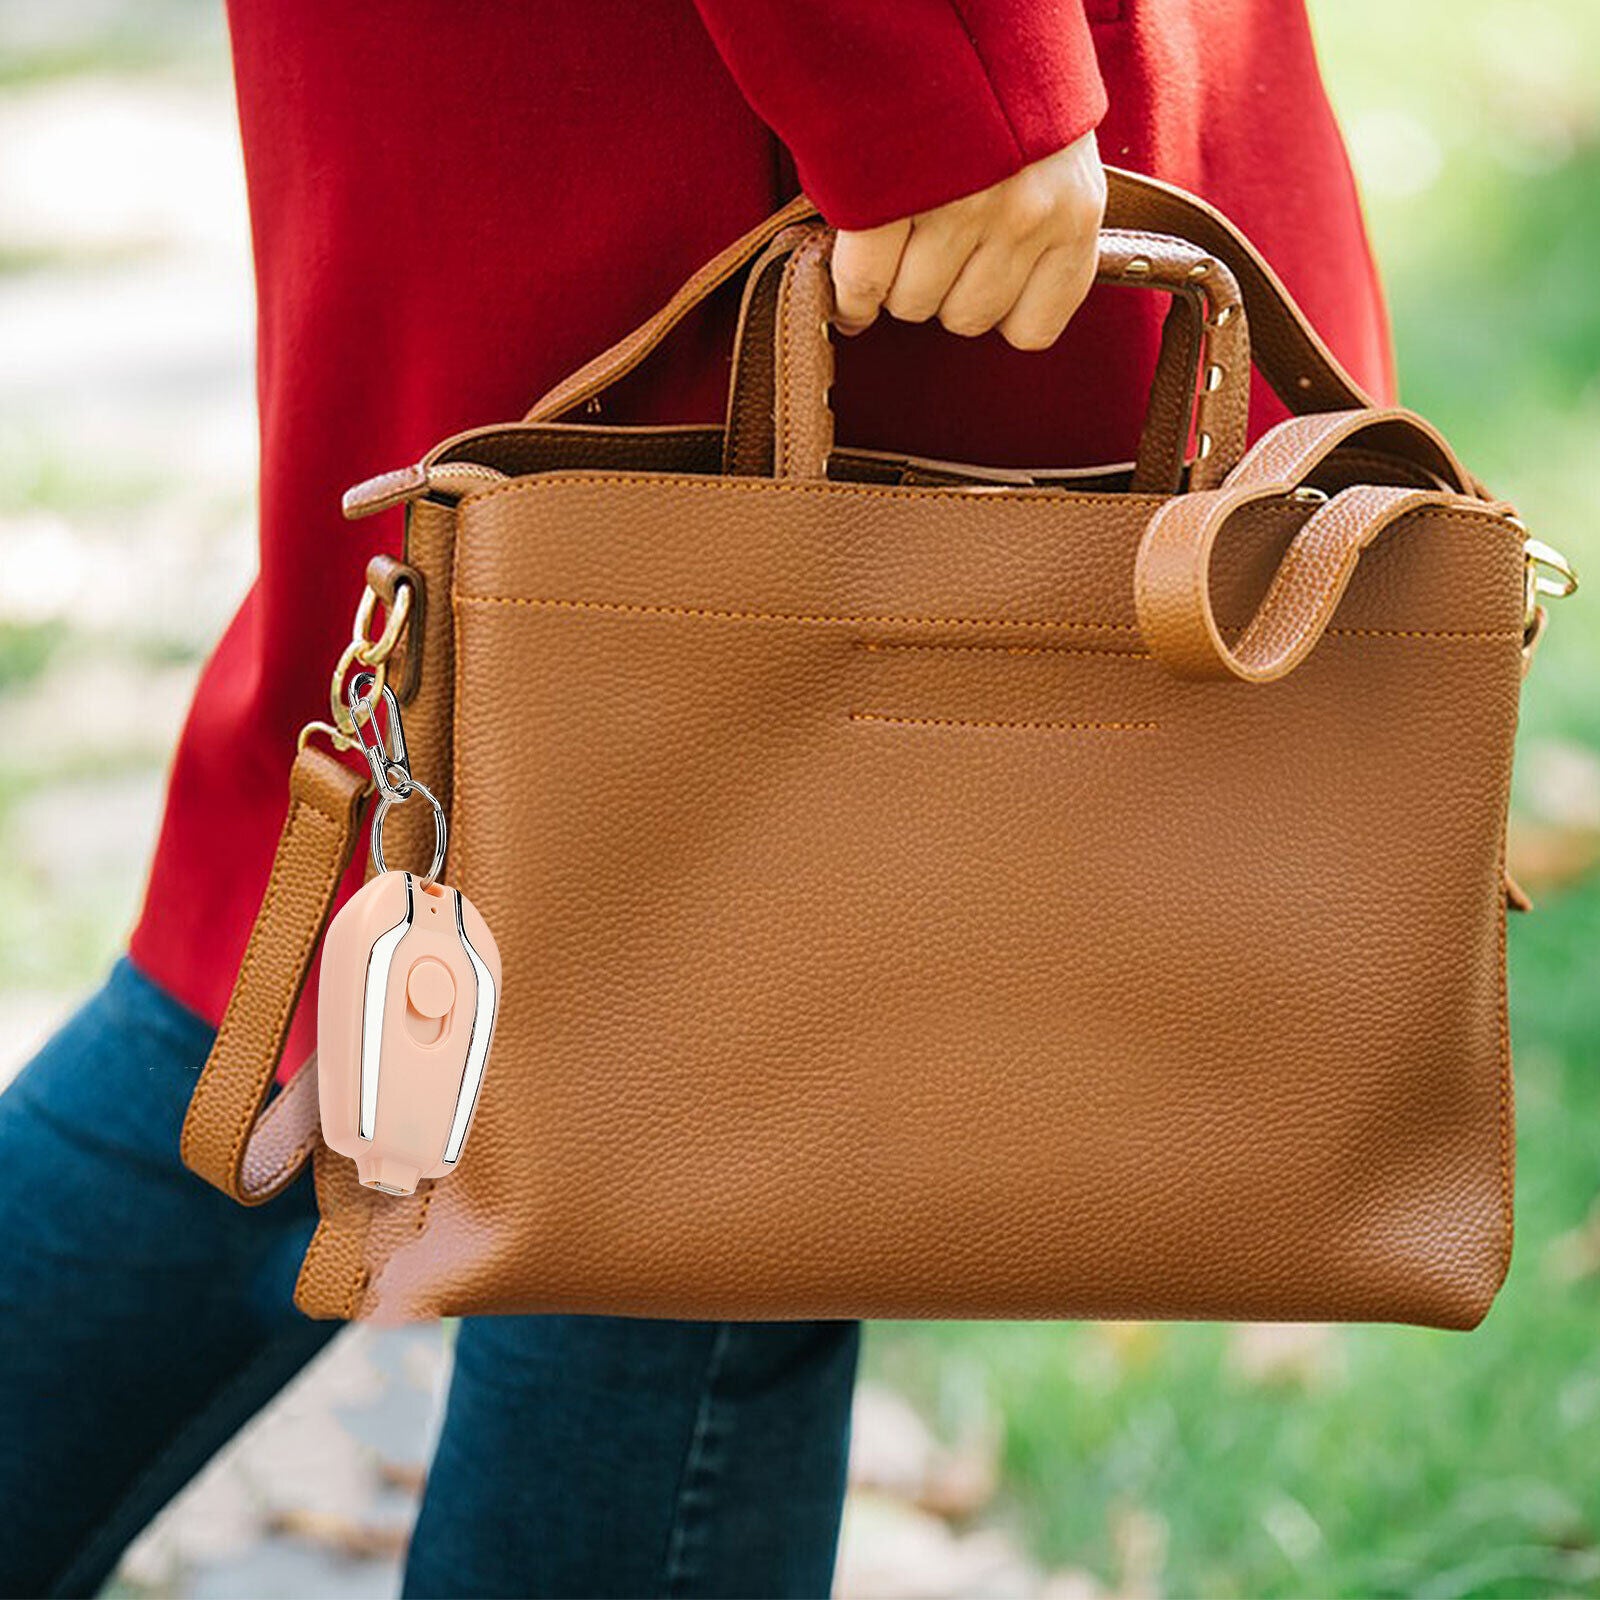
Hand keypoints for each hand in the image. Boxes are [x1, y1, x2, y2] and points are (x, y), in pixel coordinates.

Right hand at [830, 131, 1105, 350]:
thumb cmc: (994, 73)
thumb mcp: (1051, 144)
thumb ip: (1043, 218)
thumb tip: (1006, 300)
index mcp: (1074, 210)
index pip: (1034, 327)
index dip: (997, 311)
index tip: (979, 280)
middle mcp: (1025, 217)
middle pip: (964, 319)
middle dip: (940, 290)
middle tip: (928, 246)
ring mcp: (958, 211)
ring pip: (912, 305)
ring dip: (893, 282)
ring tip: (895, 234)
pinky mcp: (894, 202)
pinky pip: (863, 284)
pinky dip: (850, 289)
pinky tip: (850, 274)